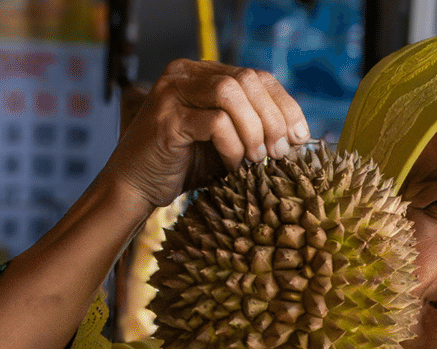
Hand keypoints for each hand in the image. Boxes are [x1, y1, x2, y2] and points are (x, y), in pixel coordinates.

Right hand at [103, 59, 310, 207]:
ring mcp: (173, 92)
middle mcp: (186, 74)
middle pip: (248, 80)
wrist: (136, 187)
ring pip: (231, 93)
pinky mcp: (166, 117)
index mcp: (204, 74)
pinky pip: (215, 122)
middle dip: (272, 119)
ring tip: (257, 159)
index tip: (299, 138)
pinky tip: (232, 166)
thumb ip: (254, 128)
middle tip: (279, 153)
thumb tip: (299, 135)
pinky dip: (232, 146)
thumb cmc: (184, 167)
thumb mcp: (228, 142)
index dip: (285, 106)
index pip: (257, 76)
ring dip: (253, 130)